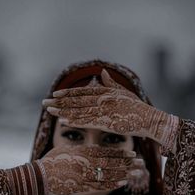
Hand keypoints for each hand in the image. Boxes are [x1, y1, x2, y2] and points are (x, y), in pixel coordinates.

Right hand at [40, 145, 141, 194]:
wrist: (39, 177)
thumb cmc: (50, 161)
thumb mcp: (65, 149)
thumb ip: (81, 149)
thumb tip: (92, 148)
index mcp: (83, 152)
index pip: (106, 152)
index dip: (120, 153)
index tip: (132, 153)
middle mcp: (87, 163)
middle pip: (112, 163)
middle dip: (127, 163)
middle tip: (141, 163)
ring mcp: (85, 176)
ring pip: (109, 174)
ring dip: (125, 174)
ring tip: (137, 173)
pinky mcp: (81, 187)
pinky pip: (100, 186)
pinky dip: (112, 184)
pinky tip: (123, 183)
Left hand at [44, 69, 178, 151]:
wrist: (150, 120)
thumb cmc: (137, 107)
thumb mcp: (123, 92)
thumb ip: (110, 83)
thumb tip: (101, 72)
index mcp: (105, 91)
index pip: (82, 92)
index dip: (67, 93)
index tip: (54, 94)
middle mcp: (103, 99)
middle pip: (76, 101)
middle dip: (59, 102)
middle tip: (44, 103)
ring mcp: (104, 110)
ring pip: (79, 111)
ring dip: (63, 111)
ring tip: (49, 112)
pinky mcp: (107, 122)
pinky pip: (88, 122)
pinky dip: (75, 121)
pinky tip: (64, 122)